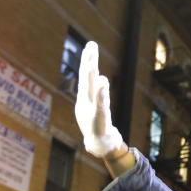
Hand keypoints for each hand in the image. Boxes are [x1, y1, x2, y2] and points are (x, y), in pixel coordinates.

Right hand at [75, 42, 123, 156]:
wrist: (99, 145)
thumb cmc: (98, 125)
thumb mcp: (100, 107)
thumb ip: (101, 92)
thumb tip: (102, 78)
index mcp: (86, 97)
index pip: (87, 75)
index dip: (88, 60)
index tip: (91, 45)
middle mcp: (87, 102)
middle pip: (87, 79)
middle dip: (89, 62)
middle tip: (91, 45)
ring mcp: (91, 111)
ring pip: (91, 91)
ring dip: (92, 76)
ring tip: (94, 62)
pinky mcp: (99, 121)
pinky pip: (100, 106)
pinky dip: (101, 95)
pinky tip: (103, 82)